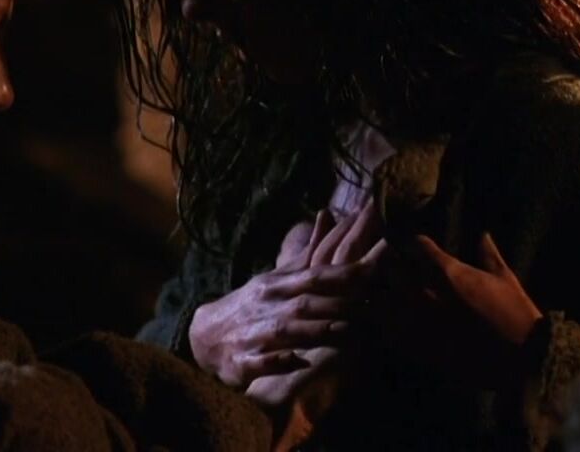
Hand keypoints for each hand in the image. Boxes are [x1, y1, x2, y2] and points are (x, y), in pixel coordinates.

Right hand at [246, 203, 386, 405]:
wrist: (202, 335)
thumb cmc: (250, 306)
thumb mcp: (276, 277)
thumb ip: (308, 255)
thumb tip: (329, 216)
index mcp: (277, 286)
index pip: (315, 277)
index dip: (345, 274)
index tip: (377, 268)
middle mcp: (266, 308)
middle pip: (305, 303)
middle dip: (339, 304)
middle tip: (375, 305)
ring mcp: (252, 335)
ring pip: (286, 331)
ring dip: (317, 331)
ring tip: (348, 334)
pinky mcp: (241, 363)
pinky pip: (260, 362)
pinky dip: (279, 361)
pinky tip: (299, 362)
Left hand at [377, 232, 542, 387]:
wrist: (520, 358)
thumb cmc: (516, 314)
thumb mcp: (504, 279)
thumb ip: (489, 254)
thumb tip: (482, 234)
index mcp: (446, 271)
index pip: (415, 244)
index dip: (412, 243)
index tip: (413, 246)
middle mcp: (424, 292)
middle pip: (389, 269)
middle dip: (390, 266)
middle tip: (394, 269)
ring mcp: (416, 321)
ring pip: (379, 301)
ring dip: (381, 296)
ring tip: (386, 296)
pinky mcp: (416, 346)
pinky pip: (386, 332)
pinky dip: (385, 326)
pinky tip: (392, 324)